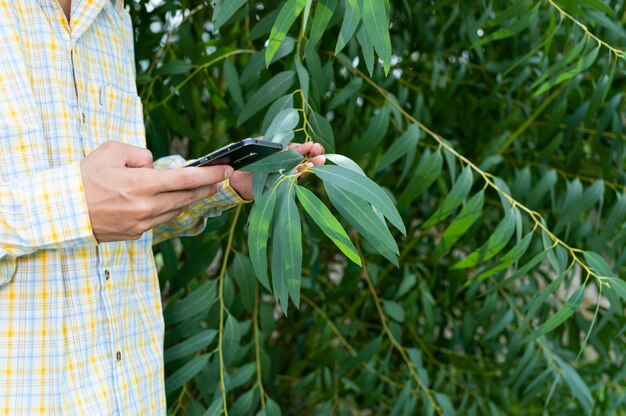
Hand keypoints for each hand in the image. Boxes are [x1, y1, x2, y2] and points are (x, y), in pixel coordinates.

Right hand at [80, 141, 233, 241]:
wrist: (61, 211)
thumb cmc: (85, 177)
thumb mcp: (112, 152)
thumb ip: (141, 155)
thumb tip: (156, 166)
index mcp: (141, 185)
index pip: (186, 179)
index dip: (210, 173)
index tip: (226, 169)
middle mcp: (146, 207)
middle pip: (188, 197)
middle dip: (208, 186)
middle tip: (222, 177)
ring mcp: (142, 224)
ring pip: (177, 210)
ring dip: (191, 199)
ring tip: (202, 187)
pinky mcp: (136, 234)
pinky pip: (161, 220)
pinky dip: (170, 209)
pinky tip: (173, 201)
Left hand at [229, 142, 325, 200]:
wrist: (234, 177)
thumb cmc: (246, 159)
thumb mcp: (260, 146)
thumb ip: (272, 142)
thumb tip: (286, 142)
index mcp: (283, 152)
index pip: (300, 149)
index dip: (308, 147)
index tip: (313, 145)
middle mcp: (287, 164)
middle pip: (305, 159)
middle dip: (314, 156)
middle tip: (320, 154)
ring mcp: (285, 175)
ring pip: (301, 170)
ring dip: (310, 166)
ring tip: (318, 162)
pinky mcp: (280, 185)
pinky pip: (292, 180)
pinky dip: (299, 175)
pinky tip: (305, 170)